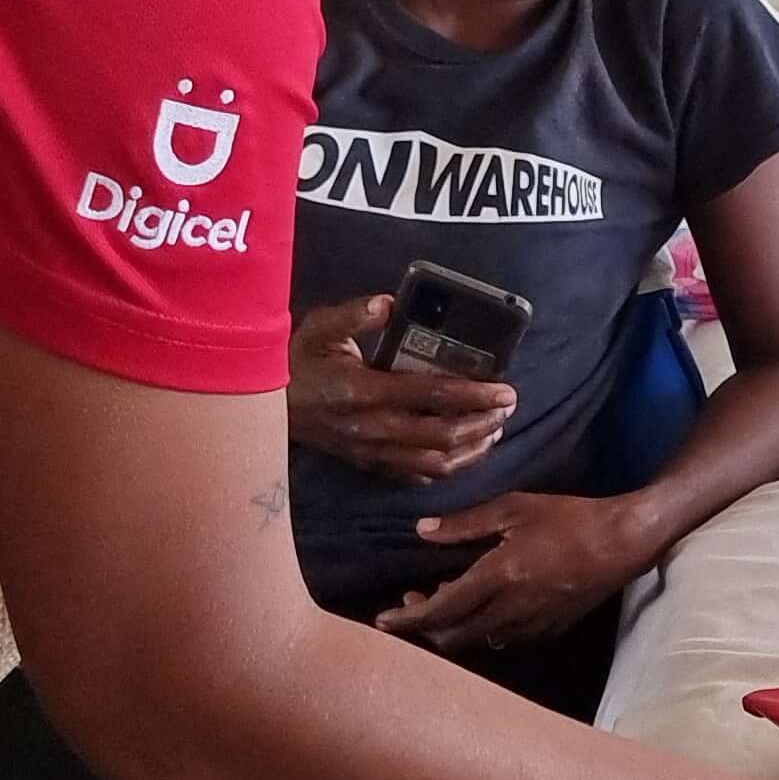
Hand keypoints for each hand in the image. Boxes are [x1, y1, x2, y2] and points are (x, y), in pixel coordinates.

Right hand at [288, 296, 517, 481]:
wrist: (269, 407)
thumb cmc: (298, 362)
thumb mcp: (319, 328)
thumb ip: (353, 314)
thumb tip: (388, 303)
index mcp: (364, 391)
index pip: (431, 396)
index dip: (473, 394)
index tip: (505, 390)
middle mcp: (372, 427)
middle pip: (441, 435)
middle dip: (482, 422)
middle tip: (509, 406)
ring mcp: (372, 451)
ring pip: (434, 463)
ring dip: (472, 449)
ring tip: (496, 431)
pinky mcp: (370, 464)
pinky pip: (416, 475)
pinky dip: (448, 469)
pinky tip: (466, 454)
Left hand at [381, 492, 663, 652]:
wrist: (622, 543)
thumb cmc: (569, 518)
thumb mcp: (514, 509)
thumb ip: (464, 524)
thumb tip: (422, 531)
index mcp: (497, 578)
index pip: (439, 610)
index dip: (407, 619)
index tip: (383, 620)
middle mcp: (509, 611)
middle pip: (451, 635)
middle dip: (425, 624)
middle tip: (413, 598)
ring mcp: (529, 626)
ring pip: (475, 641)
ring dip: (453, 626)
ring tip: (447, 597)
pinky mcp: (547, 631)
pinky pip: (501, 639)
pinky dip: (481, 627)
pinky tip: (484, 605)